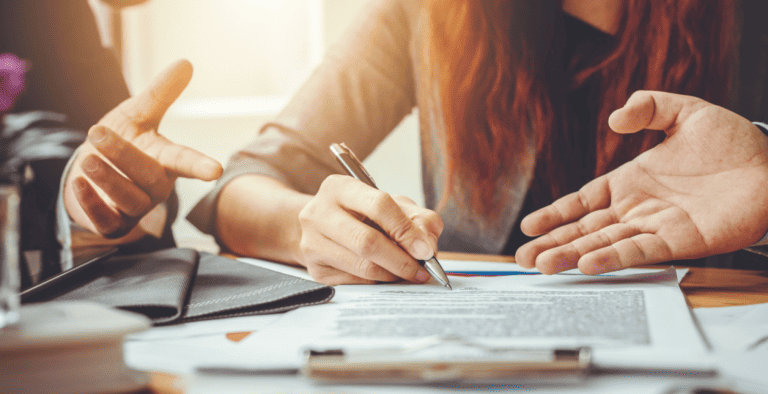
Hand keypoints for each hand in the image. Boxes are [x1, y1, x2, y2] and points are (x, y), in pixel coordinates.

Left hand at [64, 60, 222, 237]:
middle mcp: (156, 186)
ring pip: (130, 199)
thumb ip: (160, 93)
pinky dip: (91, 203)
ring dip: (108, 179)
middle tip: (97, 131)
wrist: (94, 172)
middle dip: (124, 156)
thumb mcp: (138, 114)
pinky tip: (79, 184)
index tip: (214, 171)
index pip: (185, 161)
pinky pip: (107, 220)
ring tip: (87, 160)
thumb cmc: (125, 141)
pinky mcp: (115, 224)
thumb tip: (185, 62)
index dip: (199, 166)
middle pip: (149, 176)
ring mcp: (137, 207)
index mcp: (166, 160)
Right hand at [297, 174, 442, 284]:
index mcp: (340, 188)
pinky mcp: (315, 269)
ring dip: (392, 274)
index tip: (425, 250)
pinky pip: (355, 281)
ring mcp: (312, 242)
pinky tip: (386, 276)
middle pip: (367, 241)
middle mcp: (319, 213)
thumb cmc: (361, 214)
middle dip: (401, 260)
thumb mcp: (392, 205)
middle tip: (421, 270)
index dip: (406, 230)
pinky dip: (377, 282)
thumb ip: (417, 219)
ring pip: (362, 266)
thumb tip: (427, 247)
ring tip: (409, 274)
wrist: (321, 228)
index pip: (379, 205)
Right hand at [516, 91, 767, 273]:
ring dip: (572, 256)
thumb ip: (649, 107)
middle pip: (585, 229)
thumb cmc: (733, 141)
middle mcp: (637, 208)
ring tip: (543, 266)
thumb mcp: (686, 111)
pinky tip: (588, 265)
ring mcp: (655, 227)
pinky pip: (639, 252)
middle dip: (553, 243)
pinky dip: (612, 259)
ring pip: (604, 244)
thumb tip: (614, 118)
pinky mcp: (679, 242)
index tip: (529, 225)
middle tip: (523, 259)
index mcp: (631, 181)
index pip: (584, 201)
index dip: (556, 213)